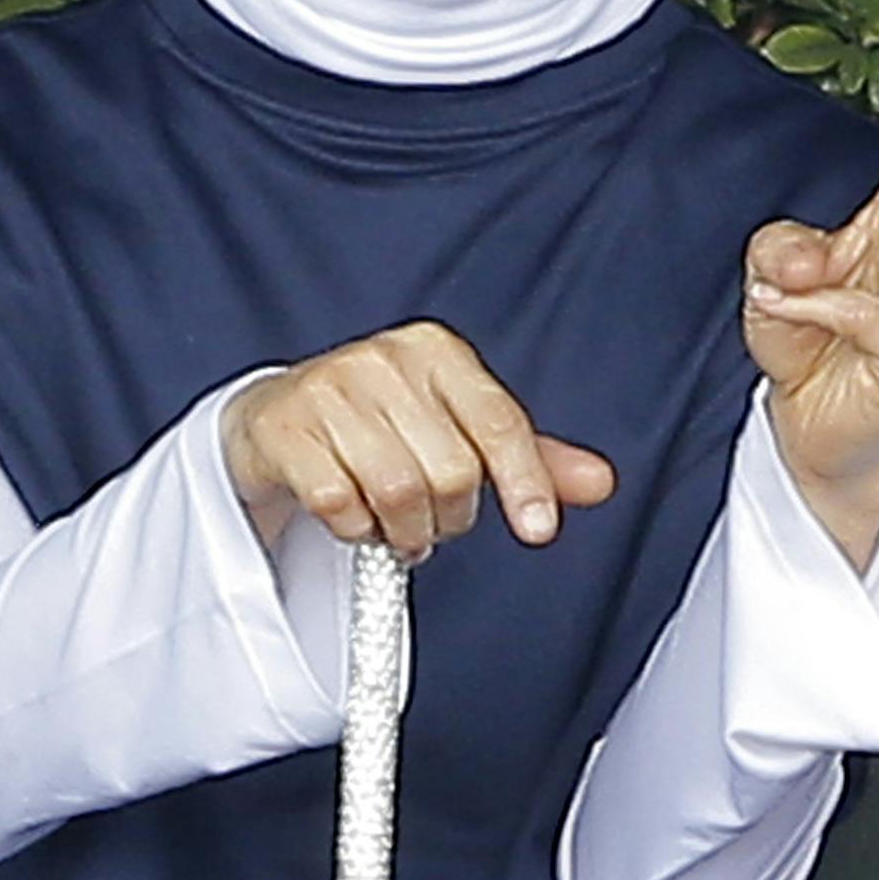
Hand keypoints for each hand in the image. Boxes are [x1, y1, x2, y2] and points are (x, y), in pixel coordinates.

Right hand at [220, 319, 615, 560]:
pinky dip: (355, 527)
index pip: (497, 420)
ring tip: (395, 522)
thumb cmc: (381, 424)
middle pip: (451, 469)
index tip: (538, 529)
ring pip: (399, 491)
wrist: (279, 419)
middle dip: (448, 515)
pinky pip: (341, 504)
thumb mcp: (457, 429)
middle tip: (432, 517)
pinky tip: (353, 514)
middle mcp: (383, 359)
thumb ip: (528, 456)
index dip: (524, 480)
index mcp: (435, 350)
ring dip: (403, 528)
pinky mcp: (286, 428)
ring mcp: (329, 389)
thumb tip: (599, 482)